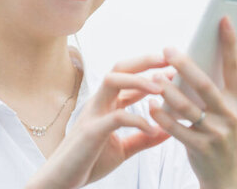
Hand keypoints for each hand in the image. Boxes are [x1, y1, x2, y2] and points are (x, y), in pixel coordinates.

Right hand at [25, 54, 175, 188]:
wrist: (61, 181)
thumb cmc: (89, 162)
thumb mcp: (123, 149)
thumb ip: (143, 138)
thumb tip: (168, 131)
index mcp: (107, 104)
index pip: (130, 77)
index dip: (153, 71)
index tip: (175, 69)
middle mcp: (100, 103)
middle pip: (120, 68)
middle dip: (145, 61)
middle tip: (169, 60)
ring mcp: (94, 114)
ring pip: (113, 81)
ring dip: (138, 80)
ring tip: (161, 87)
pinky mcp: (91, 131)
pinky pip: (116, 116)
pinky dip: (137, 119)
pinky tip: (152, 128)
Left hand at [148, 16, 236, 188]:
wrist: (226, 174)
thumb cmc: (231, 131)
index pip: (235, 66)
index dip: (230, 42)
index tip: (222, 19)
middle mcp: (231, 115)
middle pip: (205, 85)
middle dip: (185, 65)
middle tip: (168, 49)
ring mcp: (215, 133)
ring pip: (188, 107)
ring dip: (169, 90)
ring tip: (155, 76)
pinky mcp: (199, 147)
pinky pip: (176, 129)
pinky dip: (162, 116)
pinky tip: (152, 104)